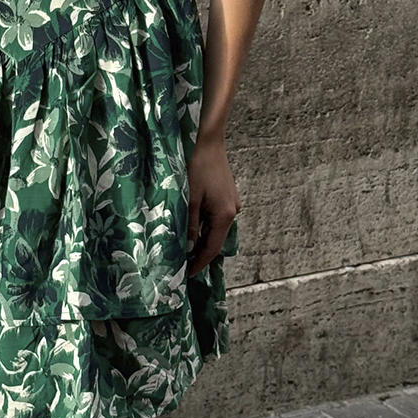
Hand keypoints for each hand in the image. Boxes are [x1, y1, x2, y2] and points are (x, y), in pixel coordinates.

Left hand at [185, 133, 240, 276]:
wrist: (209, 144)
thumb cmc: (197, 168)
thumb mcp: (190, 199)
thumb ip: (190, 225)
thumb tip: (189, 248)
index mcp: (224, 215)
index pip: (213, 247)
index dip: (201, 262)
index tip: (189, 273)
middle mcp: (233, 212)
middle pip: (217, 239)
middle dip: (202, 252)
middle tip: (185, 263)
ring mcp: (233, 204)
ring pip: (217, 228)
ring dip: (204, 238)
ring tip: (187, 247)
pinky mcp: (229, 196)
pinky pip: (218, 217)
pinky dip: (207, 225)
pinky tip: (195, 226)